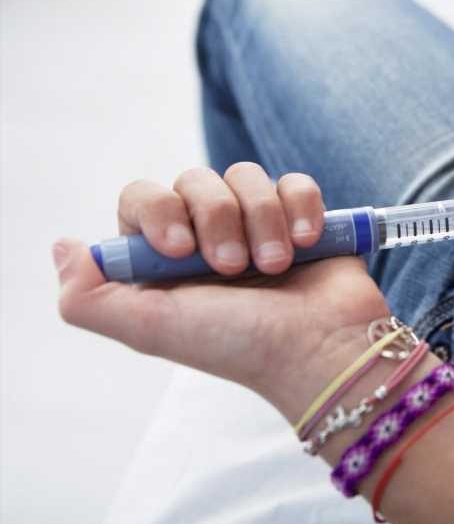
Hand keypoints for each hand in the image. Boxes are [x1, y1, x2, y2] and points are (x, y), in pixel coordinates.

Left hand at [53, 162, 388, 419]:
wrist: (319, 348)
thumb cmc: (237, 344)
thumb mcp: (149, 328)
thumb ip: (86, 298)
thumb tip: (64, 247)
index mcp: (167, 262)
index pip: (142, 198)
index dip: (159, 211)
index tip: (181, 250)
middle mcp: (210, 238)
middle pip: (194, 179)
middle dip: (218, 218)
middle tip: (235, 267)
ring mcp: (258, 225)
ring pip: (245, 175)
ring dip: (262, 219)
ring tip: (277, 265)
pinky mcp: (303, 218)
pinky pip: (294, 181)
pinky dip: (301, 206)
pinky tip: (308, 242)